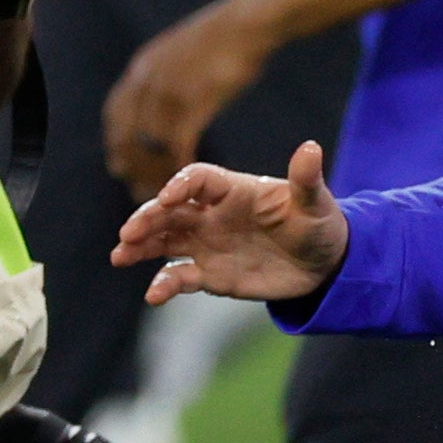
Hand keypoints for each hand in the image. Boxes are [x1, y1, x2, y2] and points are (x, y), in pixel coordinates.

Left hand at [102, 4, 275, 197]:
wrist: (247, 22)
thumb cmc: (225, 36)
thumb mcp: (182, 49)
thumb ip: (166, 72)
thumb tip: (164, 90)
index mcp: (142, 67)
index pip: (115, 113)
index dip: (116, 142)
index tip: (121, 165)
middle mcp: (147, 80)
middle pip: (127, 134)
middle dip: (131, 166)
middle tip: (138, 191)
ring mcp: (168, 91)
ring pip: (150, 145)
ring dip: (155, 173)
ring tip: (164, 195)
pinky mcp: (194, 101)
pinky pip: (178, 145)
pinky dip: (180, 166)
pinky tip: (189, 179)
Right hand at [112, 144, 347, 303]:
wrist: (322, 264)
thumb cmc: (317, 223)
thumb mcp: (315, 202)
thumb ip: (306, 179)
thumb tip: (310, 148)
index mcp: (233, 189)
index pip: (198, 179)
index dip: (181, 185)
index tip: (167, 197)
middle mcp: (212, 214)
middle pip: (171, 210)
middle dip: (148, 218)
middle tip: (128, 232)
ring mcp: (207, 243)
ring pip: (165, 240)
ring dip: (141, 246)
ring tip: (120, 255)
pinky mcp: (211, 274)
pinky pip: (181, 276)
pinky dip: (165, 284)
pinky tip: (153, 295)